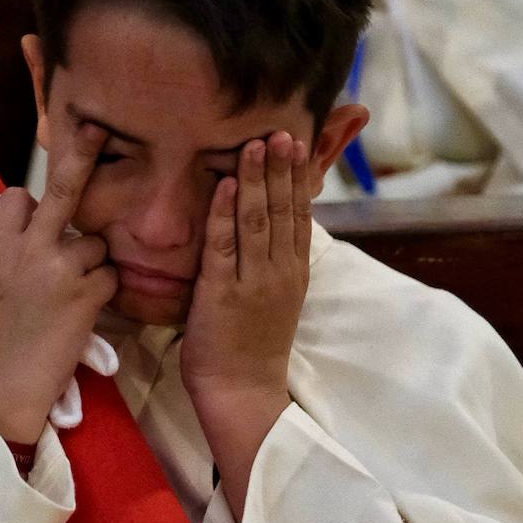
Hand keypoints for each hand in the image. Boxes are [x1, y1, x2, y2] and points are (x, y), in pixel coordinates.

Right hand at [0, 123, 117, 443]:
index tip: (36, 213)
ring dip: (92, 263)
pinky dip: (103, 291)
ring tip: (73, 295)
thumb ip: (6, 253)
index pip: (18, 197)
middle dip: (80, 156)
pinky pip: (109, 275)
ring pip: (94, 243)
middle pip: (61, 190)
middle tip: (95, 128)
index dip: (32, 202)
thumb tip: (24, 229)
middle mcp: (28, 248)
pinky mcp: (87, 295)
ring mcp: (60, 268)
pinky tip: (84, 313)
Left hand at [181, 132, 311, 519]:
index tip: (297, 144)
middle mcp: (279, 272)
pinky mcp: (223, 292)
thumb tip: (272, 232)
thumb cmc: (250, 347)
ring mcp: (253, 281)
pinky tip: (224, 184)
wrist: (242, 391)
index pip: (299, 216)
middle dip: (281, 168)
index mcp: (293, 273)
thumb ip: (273, 264)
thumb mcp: (274, 299)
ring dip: (255, 179)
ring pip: (257, 220)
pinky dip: (224, 212)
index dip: (297, 179)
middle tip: (281, 130)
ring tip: (255, 145)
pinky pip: (224, 244)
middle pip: (283, 210)